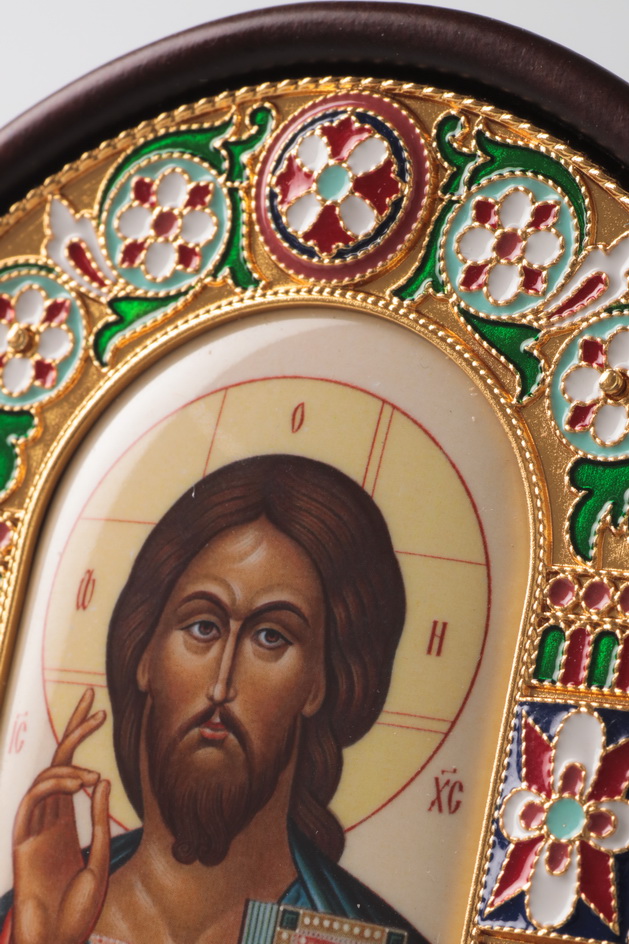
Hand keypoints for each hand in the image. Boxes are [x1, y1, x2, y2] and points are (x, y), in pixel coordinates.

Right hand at [11, 688, 109, 943]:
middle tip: (91, 695)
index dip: (82, 737)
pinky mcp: (22, 839)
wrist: (54, 940)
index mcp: (66, 819)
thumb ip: (98, 819)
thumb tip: (101, 779)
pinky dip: (56, 784)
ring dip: (69, 767)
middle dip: (74, 726)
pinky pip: (34, 799)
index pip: (73, 768)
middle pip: (58, 760)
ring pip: (47, 777)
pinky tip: (80, 784)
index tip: (101, 710)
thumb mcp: (99, 858)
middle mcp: (49, 816)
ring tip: (92, 776)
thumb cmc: (77, 908)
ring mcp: (34, 826)